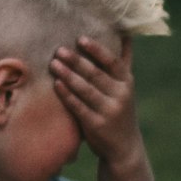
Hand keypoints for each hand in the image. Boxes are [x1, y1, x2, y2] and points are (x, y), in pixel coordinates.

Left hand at [50, 35, 144, 168]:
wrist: (125, 147)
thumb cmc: (120, 109)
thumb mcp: (126, 86)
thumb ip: (123, 61)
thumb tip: (126, 32)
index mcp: (127, 82)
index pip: (112, 62)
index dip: (97, 50)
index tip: (80, 39)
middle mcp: (120, 95)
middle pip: (95, 74)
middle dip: (76, 61)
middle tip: (58, 49)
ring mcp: (109, 111)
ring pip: (85, 90)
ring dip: (68, 75)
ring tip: (53, 63)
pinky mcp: (96, 125)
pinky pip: (78, 107)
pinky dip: (67, 95)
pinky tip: (56, 84)